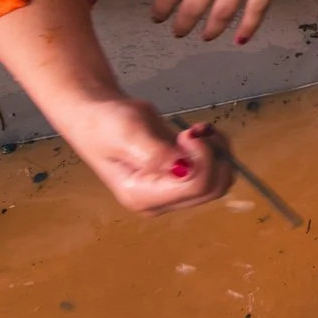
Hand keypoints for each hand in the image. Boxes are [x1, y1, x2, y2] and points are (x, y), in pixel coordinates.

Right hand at [64, 102, 232, 213]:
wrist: (97, 117)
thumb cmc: (105, 124)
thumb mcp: (128, 133)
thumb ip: (156, 154)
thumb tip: (184, 169)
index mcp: (143, 196)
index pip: (196, 186)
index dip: (204, 158)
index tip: (188, 134)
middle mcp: (160, 200)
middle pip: (213, 188)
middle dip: (214, 156)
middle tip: (193, 132)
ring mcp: (172, 190)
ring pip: (220, 180)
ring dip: (218, 151)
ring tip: (196, 131)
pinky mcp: (181, 177)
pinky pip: (215, 169)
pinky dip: (215, 148)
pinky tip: (197, 133)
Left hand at [155, 0, 294, 44]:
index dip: (161, 9)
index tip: (158, 17)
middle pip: (193, 7)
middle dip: (182, 25)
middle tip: (178, 32)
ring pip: (223, 13)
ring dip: (211, 30)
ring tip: (206, 36)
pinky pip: (257, 9)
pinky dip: (248, 28)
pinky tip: (240, 38)